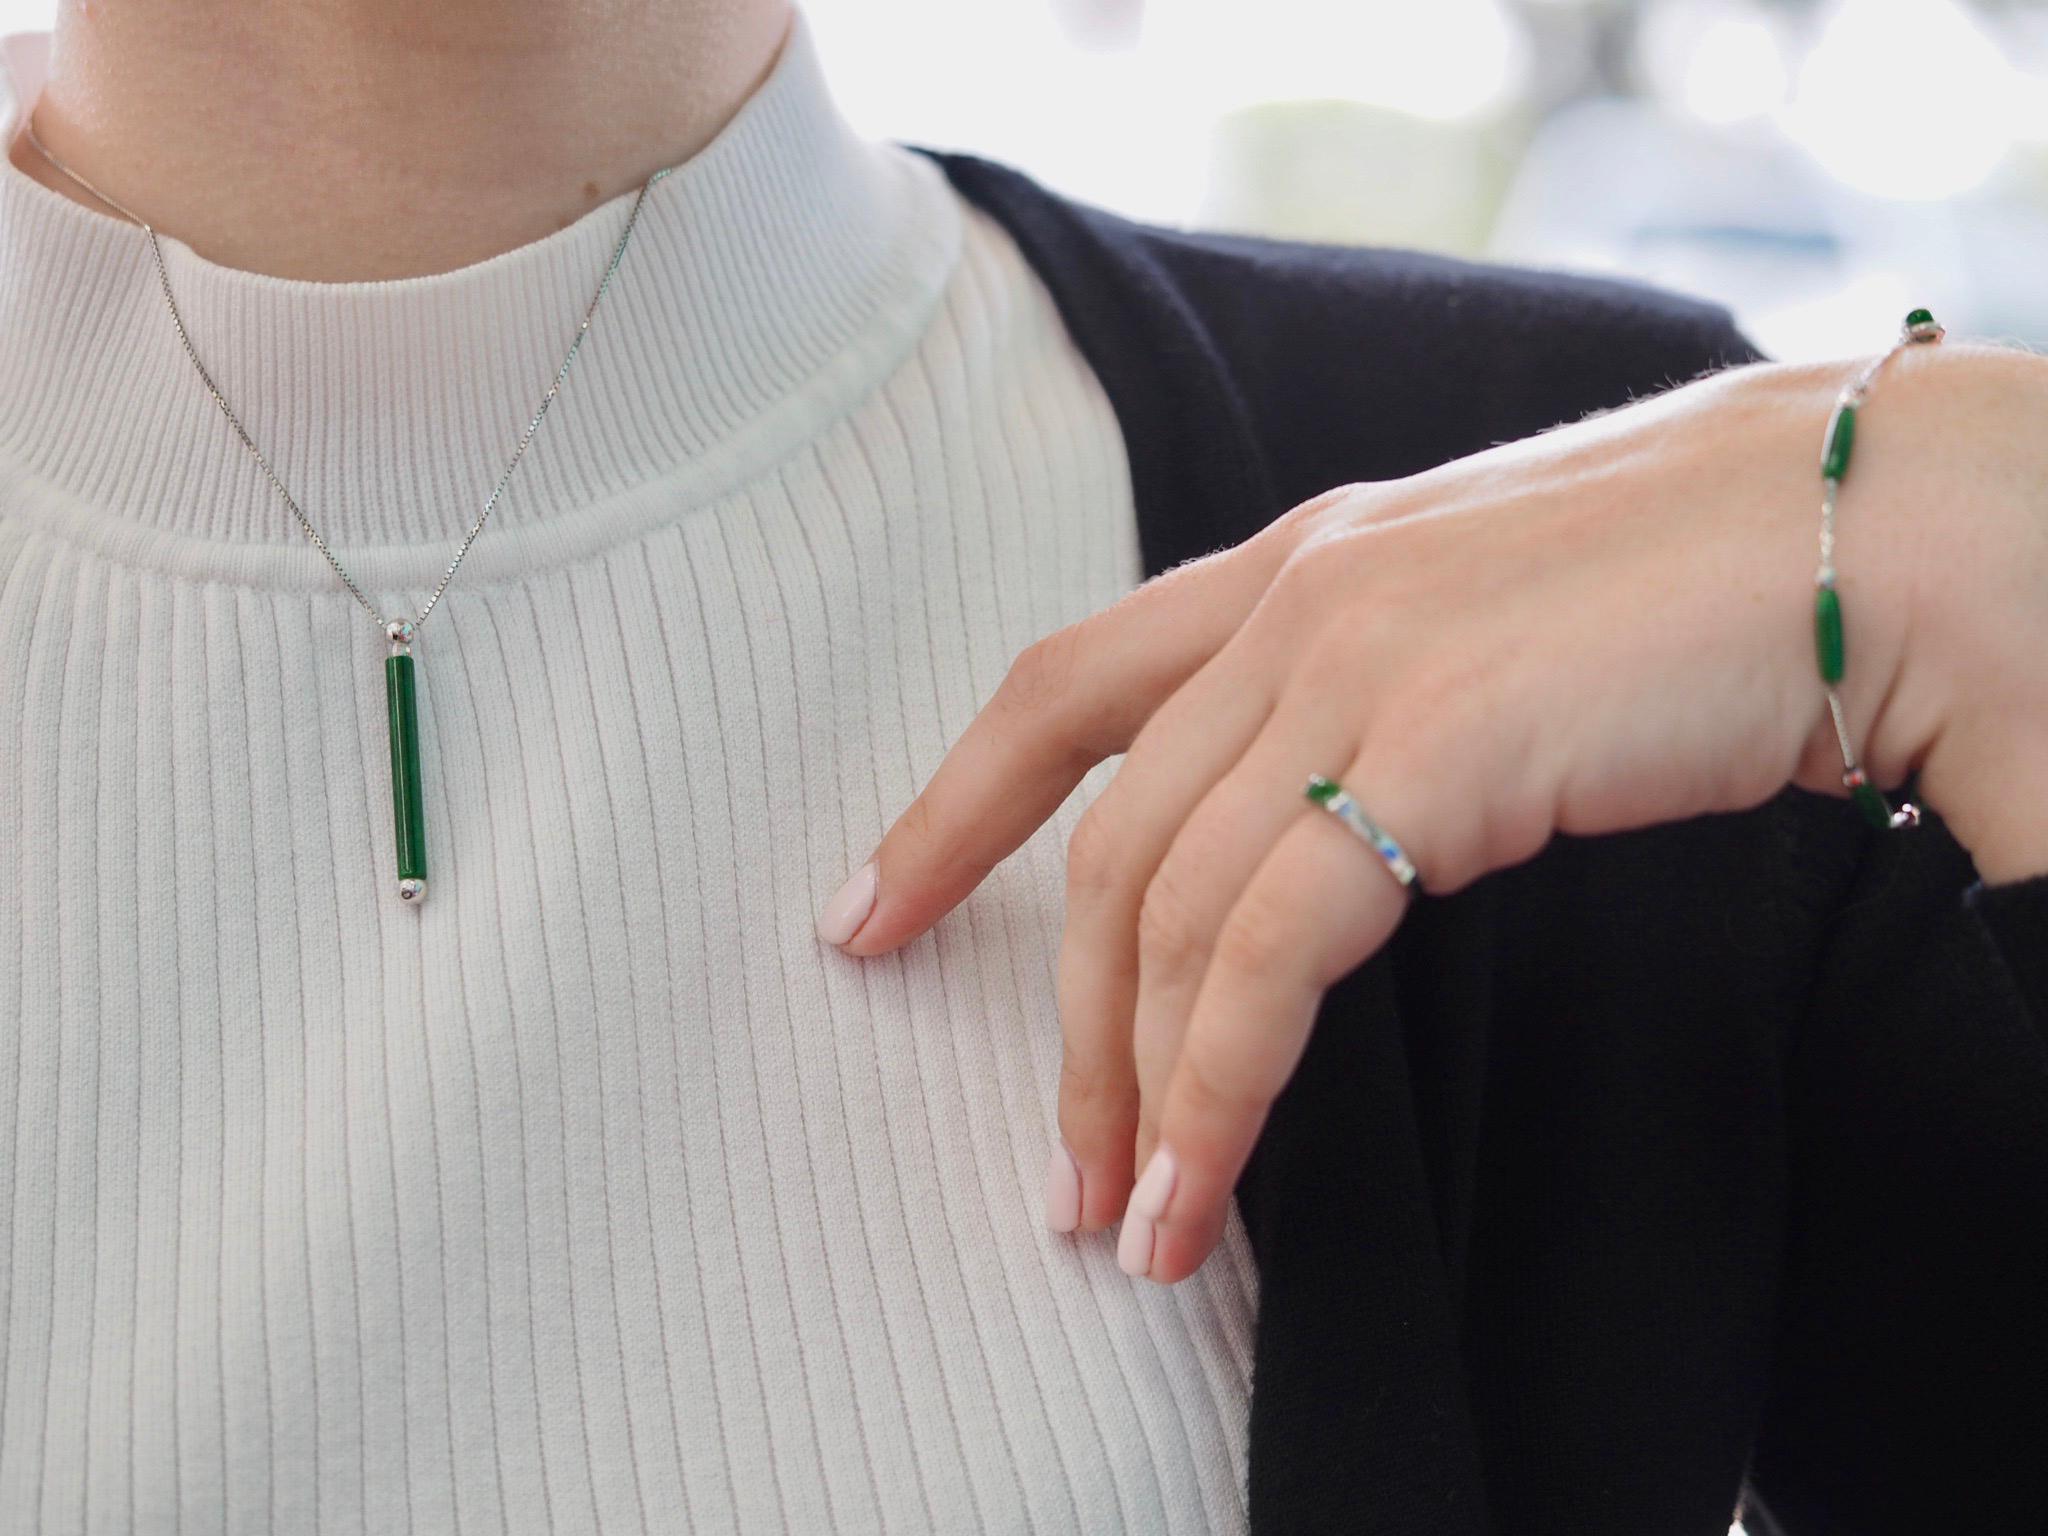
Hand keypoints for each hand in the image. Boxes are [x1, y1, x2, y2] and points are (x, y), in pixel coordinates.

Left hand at [815, 340, 2047, 1283]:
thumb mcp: (1488, 633)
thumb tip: (1321, 851)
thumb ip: (1377, 707)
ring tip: (1134, 1220)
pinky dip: (1219, 1086)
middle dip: (1061, 1021)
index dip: (953, 808)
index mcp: (1303, 559)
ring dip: (1134, 1086)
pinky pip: (1268, 953)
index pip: (1064, 686)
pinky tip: (1205, 1185)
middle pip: (1105, 837)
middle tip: (1059, 1164)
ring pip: (1168, 909)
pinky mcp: (1428, 745)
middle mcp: (1300, 597)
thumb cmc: (1713, 592)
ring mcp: (1353, 659)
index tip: (873, 909)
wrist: (1879, 528)